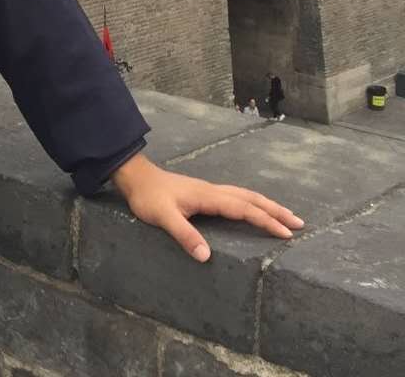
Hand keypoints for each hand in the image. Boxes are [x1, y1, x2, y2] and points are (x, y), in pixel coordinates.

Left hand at [111, 154, 303, 261]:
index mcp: (208, 196)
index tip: (286, 233)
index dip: (265, 220)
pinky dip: (252, 202)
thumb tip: (206, 256)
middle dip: (275, 210)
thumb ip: (184, 234)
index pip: (243, 208)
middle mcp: (213, 191)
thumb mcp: (162, 217)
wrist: (136, 177)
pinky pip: (236, 196)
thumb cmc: (148, 197)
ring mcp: (209, 190)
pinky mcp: (204, 193)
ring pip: (245, 195)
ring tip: (286, 216)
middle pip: (251, 198)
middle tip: (299, 223)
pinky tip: (253, 208)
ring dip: (266, 205)